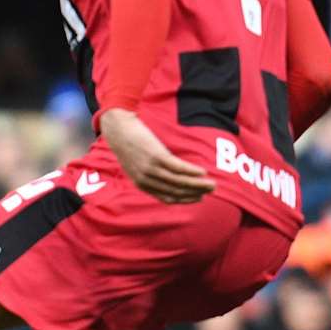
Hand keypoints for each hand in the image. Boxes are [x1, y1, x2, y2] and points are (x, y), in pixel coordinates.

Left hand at [100, 108, 215, 203]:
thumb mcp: (135, 165)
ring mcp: (151, 168)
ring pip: (180, 181)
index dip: (185, 200)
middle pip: (176, 191)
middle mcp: (146, 179)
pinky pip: (179, 167)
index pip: (167, 198)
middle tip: (211, 191)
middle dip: (196, 192)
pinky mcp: (156, 156)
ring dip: (198, 184)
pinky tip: (202, 172)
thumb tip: (168, 179)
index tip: (199, 198)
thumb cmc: (128, 145)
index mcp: (142, 184)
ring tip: (212, 184)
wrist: (118, 129)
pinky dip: (192, 171)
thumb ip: (148, 175)